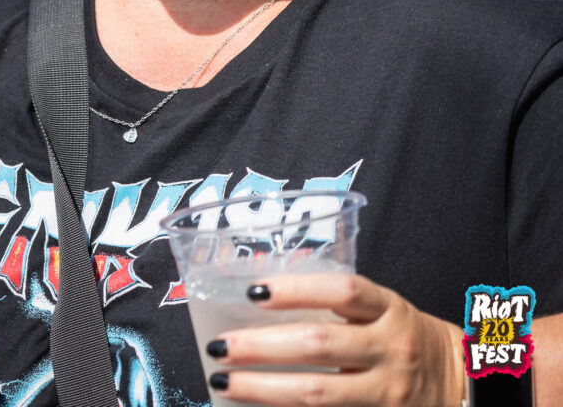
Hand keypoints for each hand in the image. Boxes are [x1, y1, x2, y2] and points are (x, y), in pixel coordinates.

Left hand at [205, 272, 464, 405]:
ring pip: (317, 394)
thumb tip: (263, 298)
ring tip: (226, 380)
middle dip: (262, 346)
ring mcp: (386, 393)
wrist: (461, 383)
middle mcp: (390, 349)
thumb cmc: (406, 337)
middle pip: (319, 345)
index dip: (297, 289)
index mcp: (390, 309)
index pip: (343, 290)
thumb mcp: (384, 308)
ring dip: (263, 389)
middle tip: (221, 346)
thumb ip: (339, 305)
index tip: (254, 291)